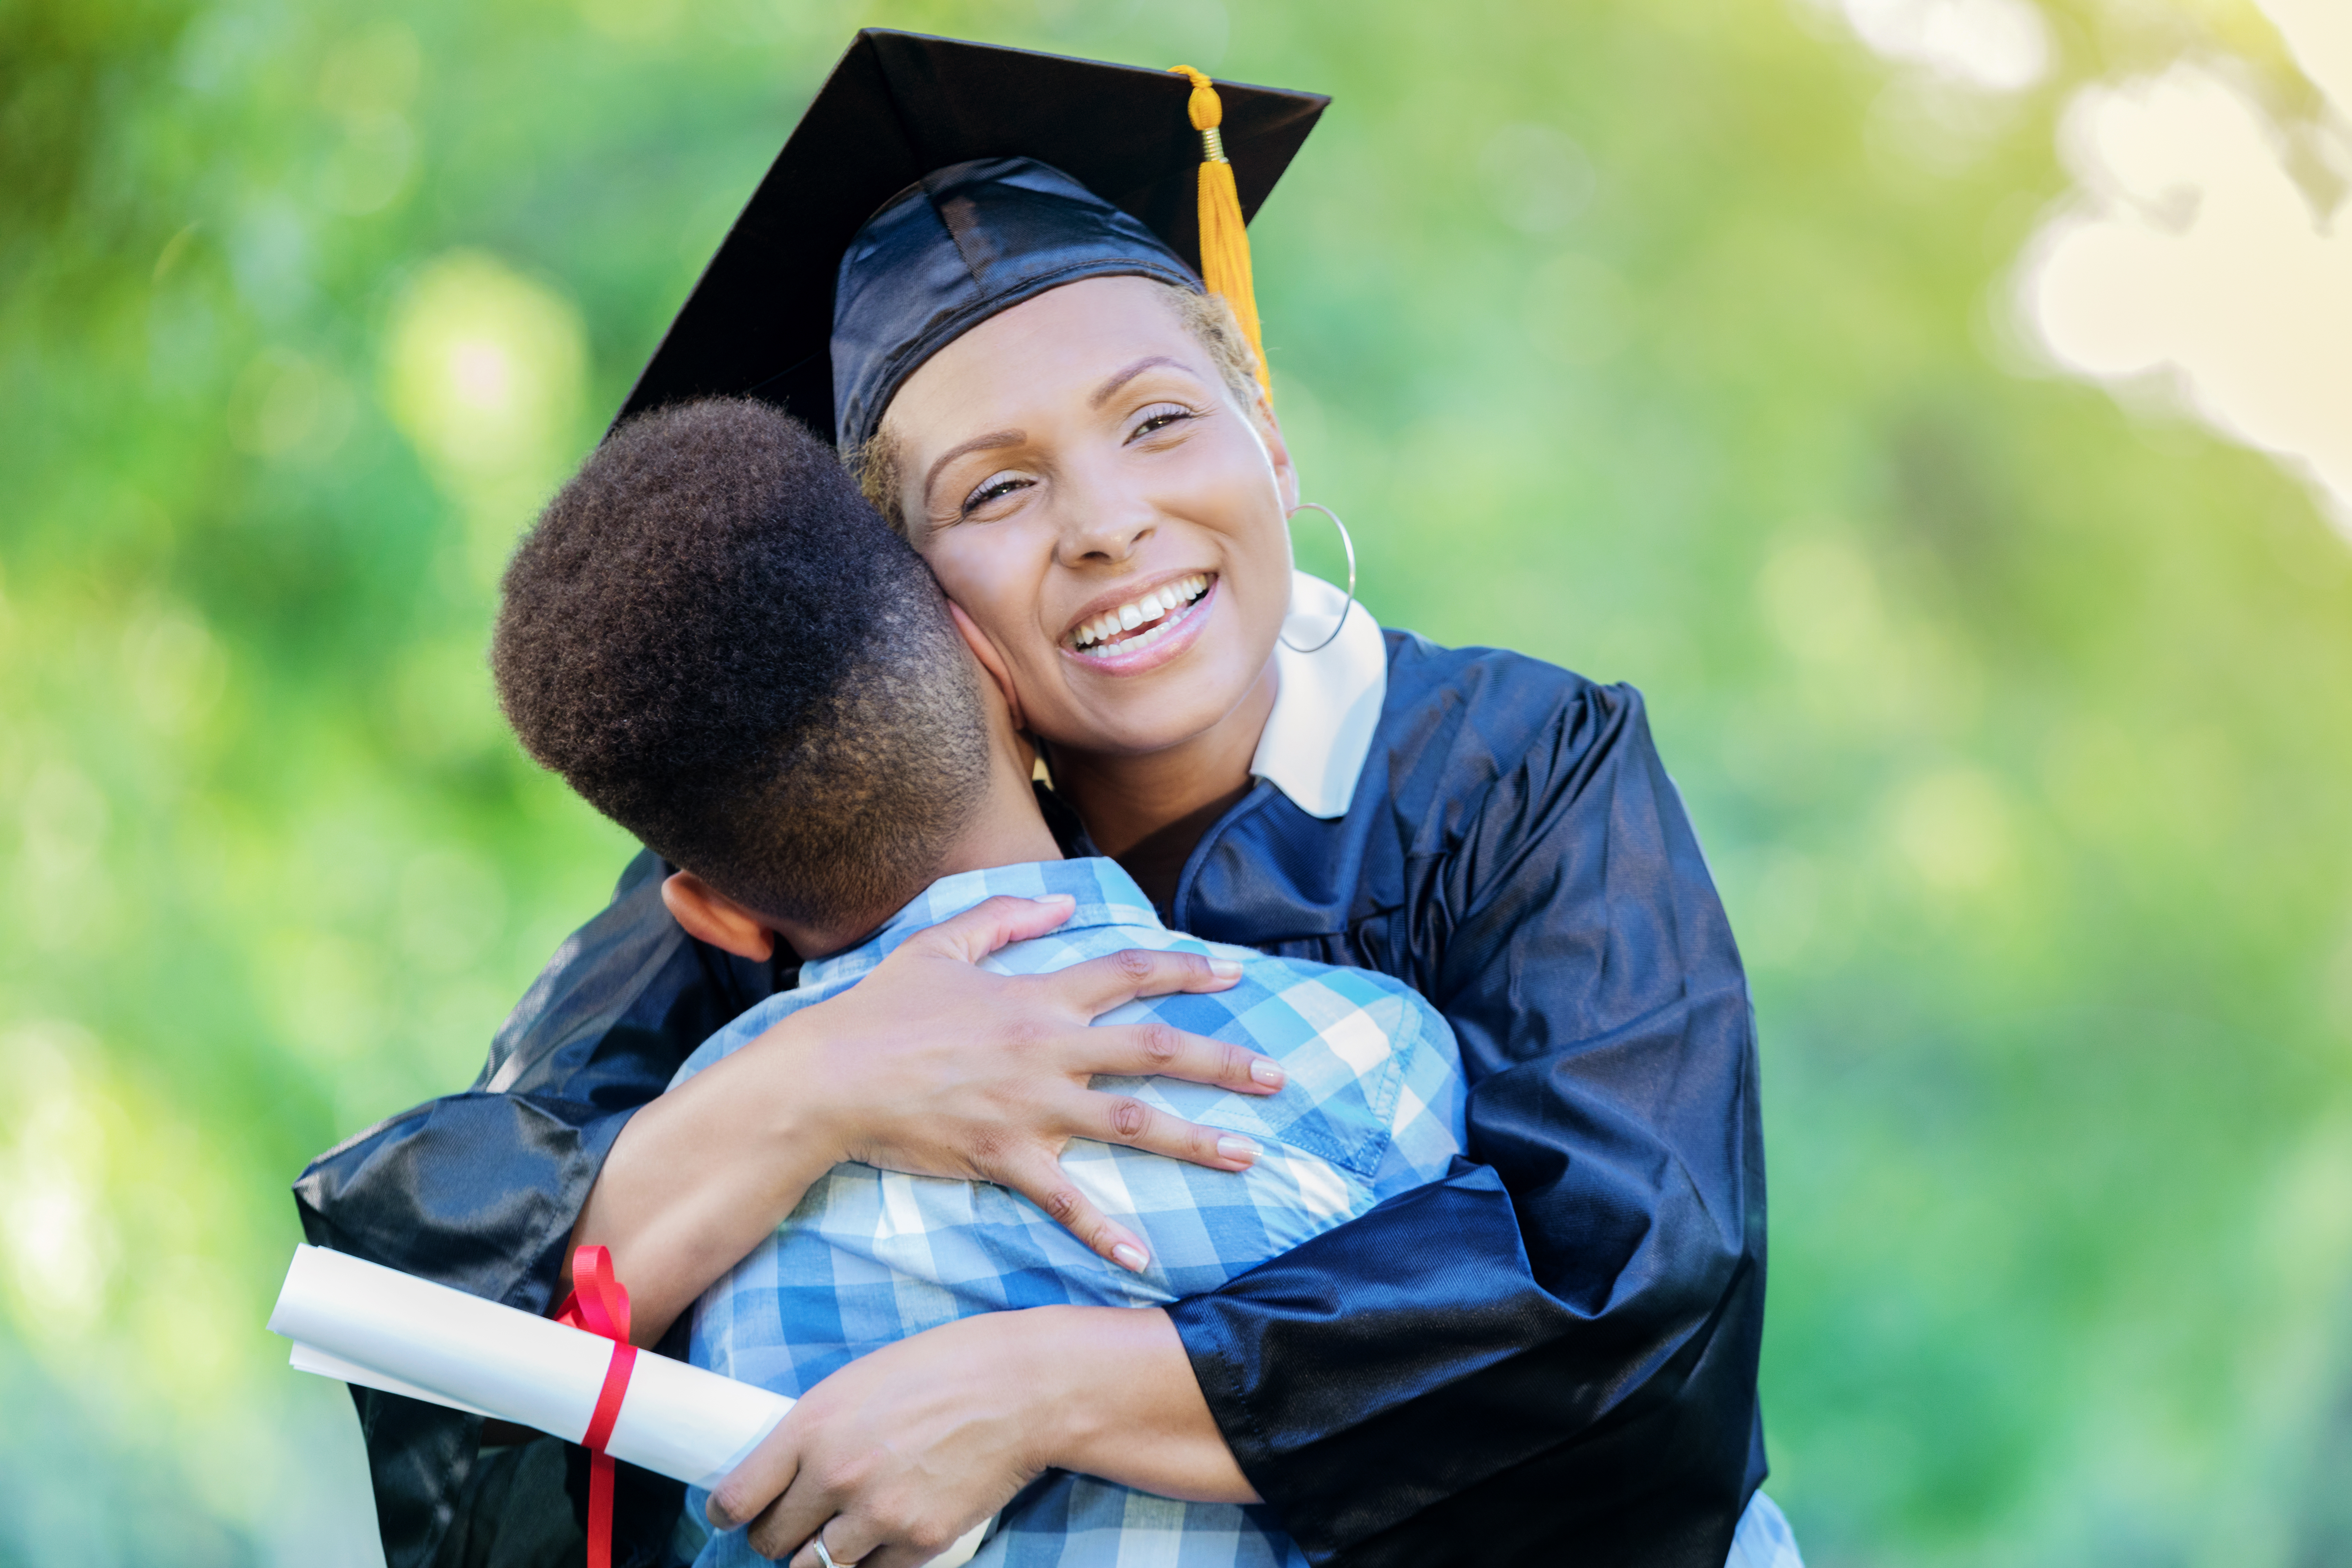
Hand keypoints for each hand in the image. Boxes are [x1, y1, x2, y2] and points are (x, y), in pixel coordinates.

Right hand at [572, 894, 1280, 1345]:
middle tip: (1279, 1075)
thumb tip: (1059, 907)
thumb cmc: (879, 1011)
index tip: (1235, 972)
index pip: (1130, 973)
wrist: (828, 1075)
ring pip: (1132, 1122)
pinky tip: (1142, 1256)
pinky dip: (1104, 1229)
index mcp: (1035, 996)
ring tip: (1249, 1155)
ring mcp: (1030, 1106)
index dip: (1187, 969)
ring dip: (1197, 1140)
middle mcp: (1046, 1048)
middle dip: (1224, 1062)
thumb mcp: (939, 946)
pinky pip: (1066, 1198)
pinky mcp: (1004, 1156)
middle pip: (1155, 1049)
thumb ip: (1004, 919)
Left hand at [708, 1306, 1254, 1565]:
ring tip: (839, 1533)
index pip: (736, 1499)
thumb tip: (780, 1471)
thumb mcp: (858, 1381)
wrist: (1022, 1387)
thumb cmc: (942, 1368)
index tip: (735, 1514)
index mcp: (812, 1425)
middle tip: (795, 1522)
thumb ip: (814, 1429)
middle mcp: (836, 1475)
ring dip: (819, 1558)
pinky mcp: (921, 1542)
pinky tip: (883, 1535)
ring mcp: (879, 1515)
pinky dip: (870, 1564)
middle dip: (778, 1536)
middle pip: (772, 1543)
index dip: (728, 1513)